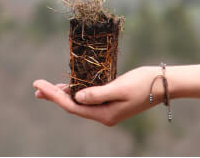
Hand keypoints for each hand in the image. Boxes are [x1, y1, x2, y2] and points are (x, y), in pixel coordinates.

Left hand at [33, 66, 163, 126]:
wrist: (163, 84)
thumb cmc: (144, 83)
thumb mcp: (120, 87)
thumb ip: (97, 93)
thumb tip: (76, 97)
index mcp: (104, 115)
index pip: (72, 106)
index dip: (53, 96)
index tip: (38, 84)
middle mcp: (104, 115)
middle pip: (72, 106)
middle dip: (53, 96)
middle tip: (35, 86)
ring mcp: (107, 109)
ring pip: (79, 102)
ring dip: (62, 94)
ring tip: (45, 88)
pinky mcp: (111, 101)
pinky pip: (88, 98)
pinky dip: (76, 91)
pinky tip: (69, 87)